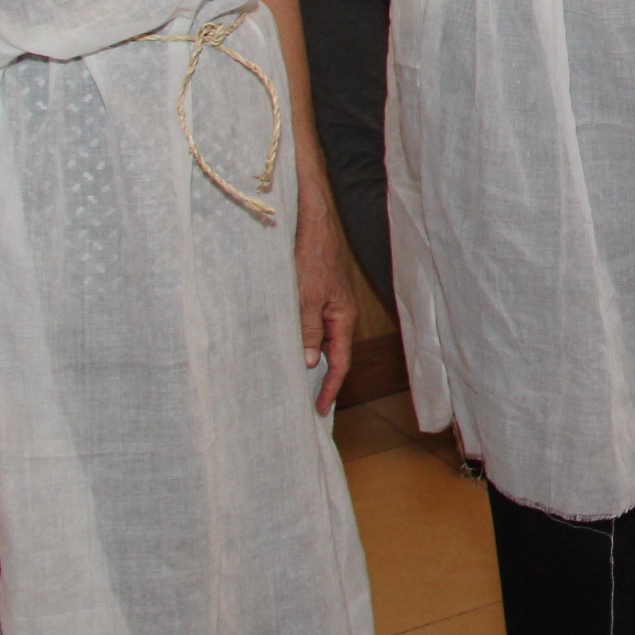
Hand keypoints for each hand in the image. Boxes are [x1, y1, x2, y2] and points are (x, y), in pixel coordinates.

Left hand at [294, 184, 357, 415]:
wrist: (312, 225)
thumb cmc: (311, 258)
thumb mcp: (306, 298)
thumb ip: (308, 330)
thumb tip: (309, 362)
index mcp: (344, 317)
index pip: (340, 362)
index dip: (330, 387)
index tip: (320, 409)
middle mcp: (341, 315)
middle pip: (333, 355)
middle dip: (322, 379)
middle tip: (307, 403)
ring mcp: (331, 306)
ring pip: (322, 341)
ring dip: (311, 361)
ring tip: (296, 382)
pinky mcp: (320, 297)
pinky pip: (315, 327)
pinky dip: (305, 343)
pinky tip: (291, 349)